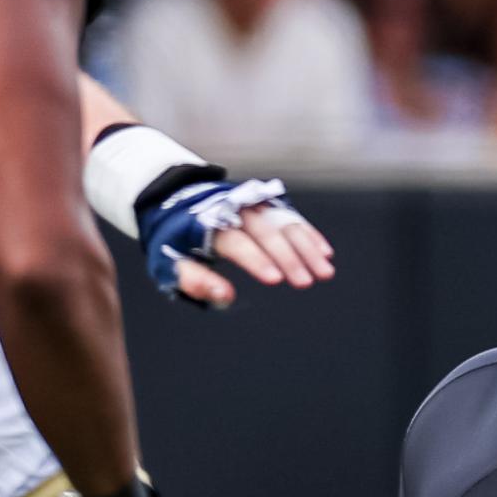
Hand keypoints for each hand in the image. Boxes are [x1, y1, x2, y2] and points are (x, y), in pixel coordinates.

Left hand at [146, 180, 333, 307]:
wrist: (177, 200)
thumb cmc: (175, 240)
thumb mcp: (172, 262)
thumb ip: (195, 280)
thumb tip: (224, 296)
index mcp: (209, 223)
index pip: (238, 243)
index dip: (256, 260)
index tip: (275, 279)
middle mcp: (236, 210)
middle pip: (268, 233)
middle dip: (289, 258)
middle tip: (306, 282)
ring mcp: (255, 205)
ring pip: (286, 225)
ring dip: (307, 249)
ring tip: (325, 272)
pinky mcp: (267, 204)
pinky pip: (293, 218)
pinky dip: (310, 235)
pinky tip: (325, 253)